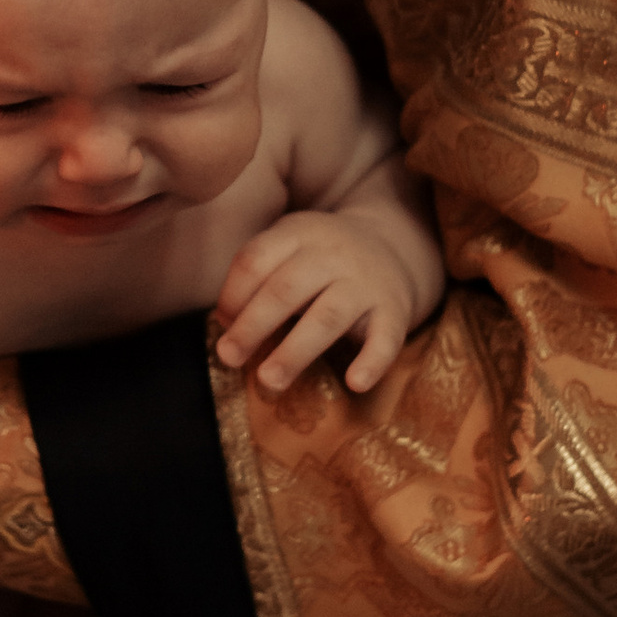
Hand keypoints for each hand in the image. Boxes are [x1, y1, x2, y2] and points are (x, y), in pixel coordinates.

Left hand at [214, 207, 419, 392]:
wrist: (393, 243)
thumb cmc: (321, 258)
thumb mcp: (288, 249)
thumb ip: (255, 278)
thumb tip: (224, 321)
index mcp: (298, 233)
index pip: (256, 260)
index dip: (233, 294)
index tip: (222, 324)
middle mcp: (334, 254)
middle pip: (286, 289)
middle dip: (253, 326)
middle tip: (228, 357)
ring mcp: (367, 282)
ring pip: (327, 317)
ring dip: (295, 351)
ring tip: (268, 380)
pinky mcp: (395, 309)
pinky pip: (387, 338)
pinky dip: (373, 361)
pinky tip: (355, 384)